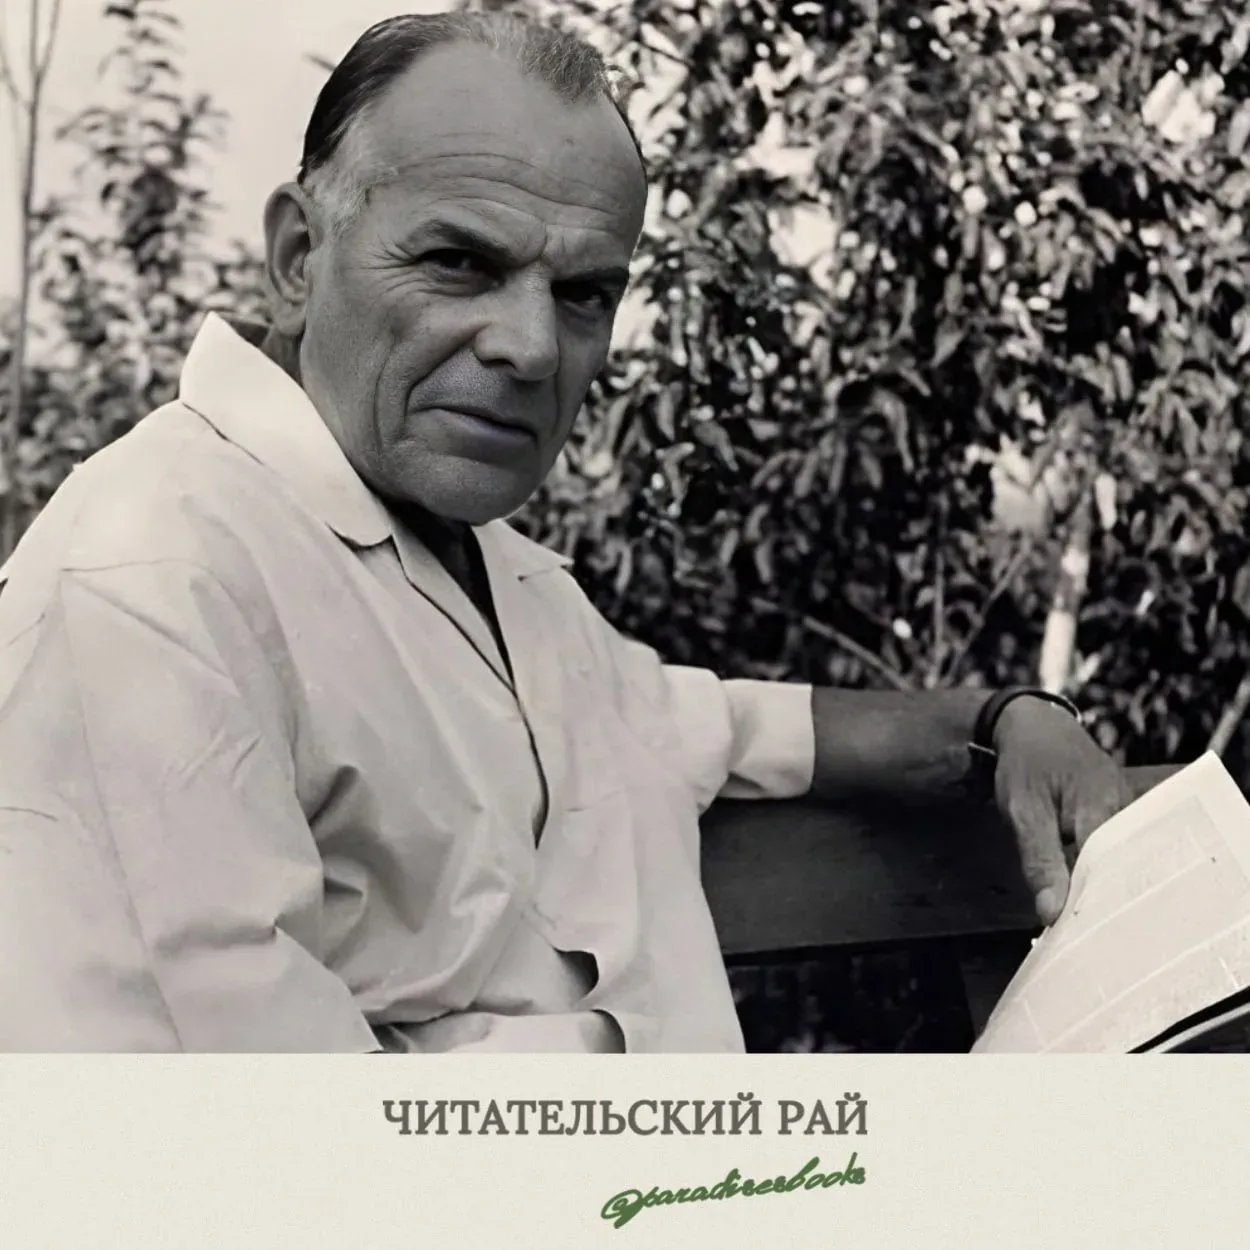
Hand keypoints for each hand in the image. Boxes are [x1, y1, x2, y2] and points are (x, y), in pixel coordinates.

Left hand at [991, 697, 1133, 925]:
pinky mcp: (1119, 815)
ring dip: (1100, 888)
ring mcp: (1125, 811)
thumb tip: (1051, 913)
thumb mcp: (1022, 810)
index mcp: (1103, 808)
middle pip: (1120, 870)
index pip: (1108, 871)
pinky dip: (1099, 871)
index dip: (1095, 906)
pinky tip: (1085, 896)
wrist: (1033, 726)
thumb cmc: (1025, 764)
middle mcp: (1125, 811)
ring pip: (1118, 862)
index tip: (1082, 939)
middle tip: (1084, 941)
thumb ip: (1038, 860)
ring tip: (1086, 927)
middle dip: (1102, 903)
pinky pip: (1114, 850)